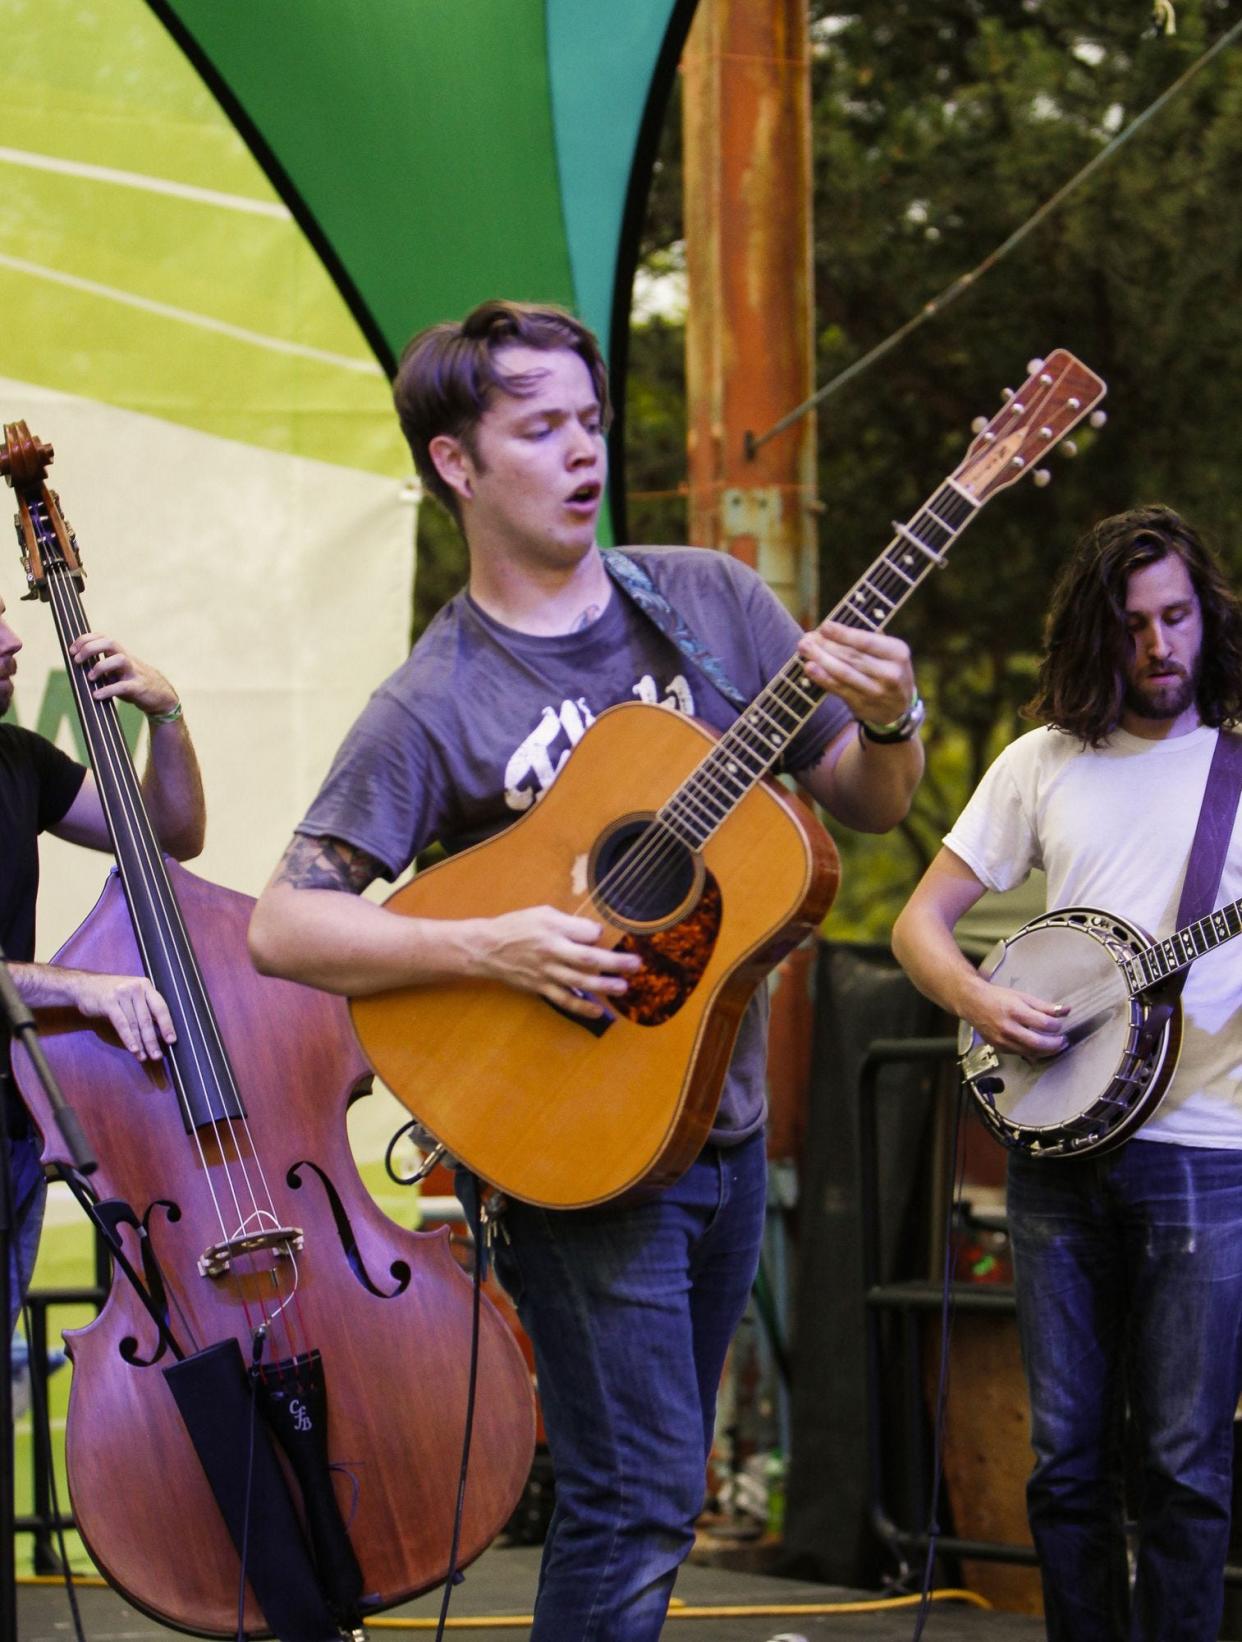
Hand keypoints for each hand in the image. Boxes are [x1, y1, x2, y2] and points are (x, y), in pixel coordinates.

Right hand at [64, 970, 176, 1060]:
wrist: (83, 985)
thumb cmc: (110, 993)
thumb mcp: (131, 994)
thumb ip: (144, 1007)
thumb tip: (160, 1030)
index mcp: (146, 986)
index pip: (160, 1007)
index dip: (167, 1025)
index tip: (172, 1040)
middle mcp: (136, 988)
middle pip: (147, 1019)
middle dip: (153, 1040)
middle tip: (157, 1055)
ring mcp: (122, 994)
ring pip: (135, 1024)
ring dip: (140, 1043)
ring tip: (144, 1056)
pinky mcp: (109, 1002)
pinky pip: (122, 1024)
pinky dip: (128, 1038)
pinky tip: (133, 1049)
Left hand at [68, 632, 178, 717]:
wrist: (161, 697)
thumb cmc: (133, 683)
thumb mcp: (117, 672)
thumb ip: (101, 667)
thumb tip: (76, 666)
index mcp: (119, 654)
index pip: (102, 637)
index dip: (85, 639)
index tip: (71, 650)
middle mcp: (127, 659)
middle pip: (110, 643)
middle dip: (90, 648)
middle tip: (77, 660)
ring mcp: (134, 672)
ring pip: (120, 660)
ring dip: (101, 666)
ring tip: (90, 678)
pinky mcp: (139, 687)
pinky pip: (124, 686)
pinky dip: (108, 690)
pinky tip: (97, 695)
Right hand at [474, 906, 641, 1019]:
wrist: (487, 949)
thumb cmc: (517, 927)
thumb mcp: (542, 913)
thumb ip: (568, 922)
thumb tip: (594, 934)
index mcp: (553, 929)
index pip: (585, 933)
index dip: (598, 935)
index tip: (602, 936)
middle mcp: (551, 952)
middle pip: (587, 959)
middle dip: (614, 962)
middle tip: (635, 964)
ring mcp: (547, 973)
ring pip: (579, 982)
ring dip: (604, 986)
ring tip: (624, 987)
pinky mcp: (541, 988)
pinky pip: (564, 999)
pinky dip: (582, 1007)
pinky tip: (599, 1011)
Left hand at [796, 620, 913, 725]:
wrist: (899, 708)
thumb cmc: (887, 669)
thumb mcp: (888, 651)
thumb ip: (864, 638)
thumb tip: (826, 630)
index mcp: (898, 653)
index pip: (867, 642)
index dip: (844, 634)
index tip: (824, 626)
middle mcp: (890, 673)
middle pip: (852, 657)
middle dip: (827, 646)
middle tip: (806, 638)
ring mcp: (876, 692)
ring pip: (844, 673)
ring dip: (821, 660)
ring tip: (805, 650)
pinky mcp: (863, 705)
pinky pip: (839, 689)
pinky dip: (823, 678)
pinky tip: (810, 669)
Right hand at [963, 975, 1067, 1057]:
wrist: (972, 1003)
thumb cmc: (998, 997)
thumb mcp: (1023, 996)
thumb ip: (1044, 1006)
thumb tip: (1066, 1010)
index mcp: (1015, 1011)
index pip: (1044, 1024)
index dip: (1056, 1026)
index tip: (1059, 1024)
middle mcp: (1008, 1028)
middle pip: (1038, 1043)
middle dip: (1055, 1044)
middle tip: (1064, 1041)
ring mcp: (1002, 1040)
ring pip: (1030, 1052)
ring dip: (1046, 1051)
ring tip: (1056, 1046)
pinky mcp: (999, 1048)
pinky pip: (1020, 1054)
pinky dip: (1033, 1053)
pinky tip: (1040, 1049)